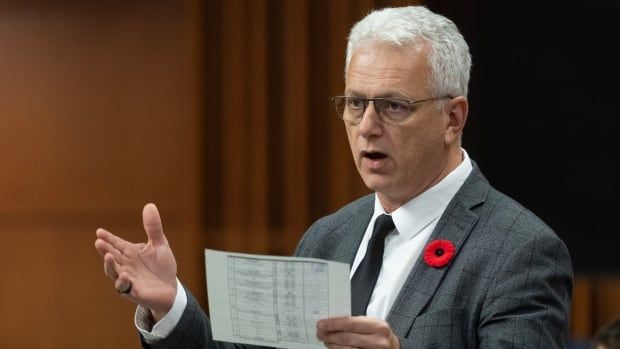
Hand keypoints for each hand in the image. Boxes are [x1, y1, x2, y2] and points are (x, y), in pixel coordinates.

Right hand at [94, 203, 176, 320]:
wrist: (170, 288)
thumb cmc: (161, 266)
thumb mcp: (160, 244)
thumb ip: (153, 228)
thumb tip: (150, 205)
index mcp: (130, 253)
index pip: (116, 243)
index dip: (108, 238)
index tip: (99, 231)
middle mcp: (126, 265)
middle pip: (112, 257)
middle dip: (105, 250)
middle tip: (98, 242)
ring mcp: (128, 279)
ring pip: (114, 273)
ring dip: (110, 265)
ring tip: (109, 256)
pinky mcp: (135, 292)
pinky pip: (126, 288)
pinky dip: (123, 282)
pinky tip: (125, 275)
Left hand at [317, 316, 399, 348]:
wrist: (394, 348)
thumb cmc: (380, 334)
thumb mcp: (373, 324)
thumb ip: (356, 323)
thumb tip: (332, 322)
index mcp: (378, 326)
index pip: (350, 323)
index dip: (333, 324)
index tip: (321, 324)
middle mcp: (378, 341)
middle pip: (347, 338)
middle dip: (330, 335)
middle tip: (320, 333)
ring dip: (333, 345)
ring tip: (326, 341)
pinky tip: (334, 348)